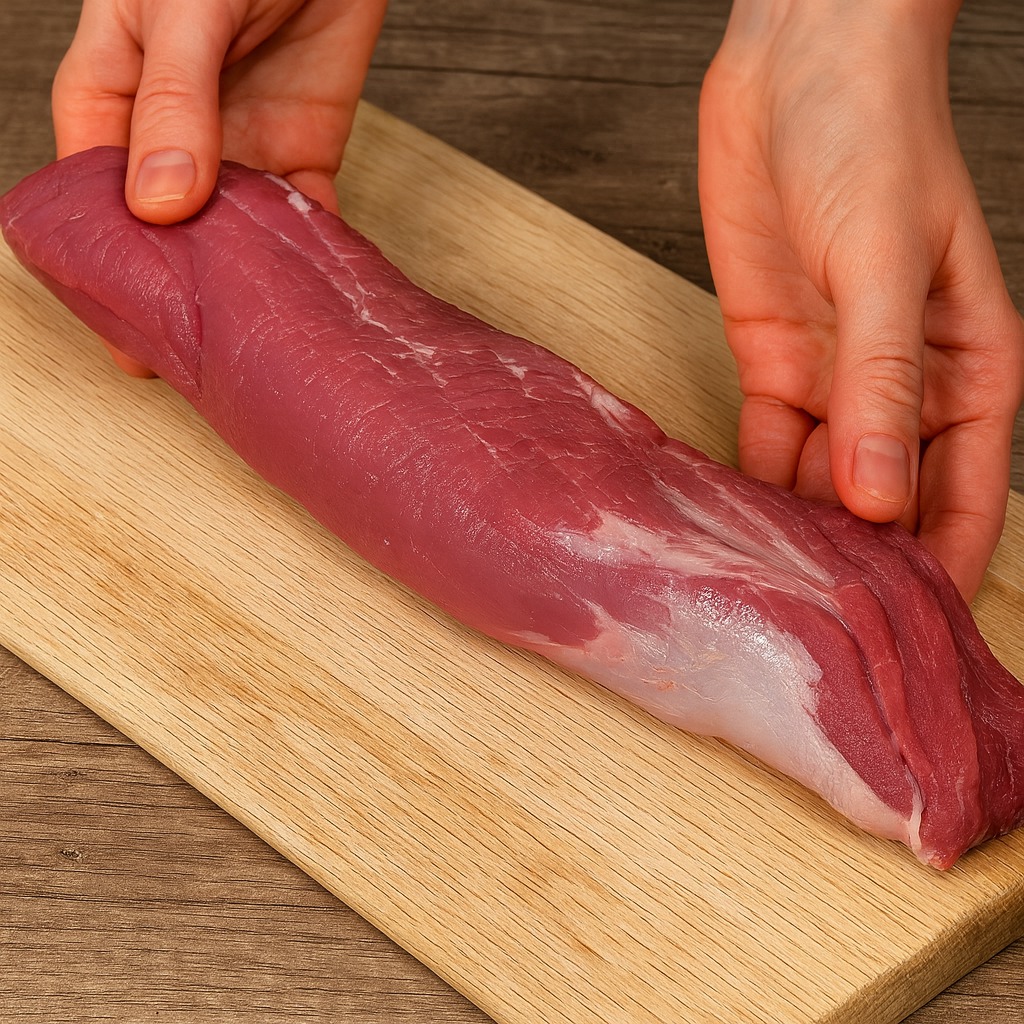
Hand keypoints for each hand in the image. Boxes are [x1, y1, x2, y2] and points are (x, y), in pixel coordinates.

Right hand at [52, 0, 386, 372]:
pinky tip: (307, 295)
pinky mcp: (304, 145)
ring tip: (242, 340)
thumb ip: (173, 101)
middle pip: (163, 223)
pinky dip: (307, 253)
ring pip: (233, 230)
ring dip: (240, 281)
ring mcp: (242, 141)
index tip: (118, 314)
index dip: (105, 252)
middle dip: (170, 284)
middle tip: (179, 354)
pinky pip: (300, 213)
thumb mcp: (183, 10)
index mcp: (118, 87)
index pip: (95, 183)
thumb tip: (161, 204)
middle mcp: (178, 126)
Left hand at [698, 0, 1023, 600]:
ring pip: (823, 482)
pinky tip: (734, 528)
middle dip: (862, 564)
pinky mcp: (774, 360)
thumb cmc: (873, 140)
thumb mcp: (885, 264)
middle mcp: (903, 387)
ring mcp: (835, 378)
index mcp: (967, 370)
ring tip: (772, 596)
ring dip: (800, 534)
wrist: (794, 71)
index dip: (941, 565)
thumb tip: (885, 496)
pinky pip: (768, 444)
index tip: (913, 635)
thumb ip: (884, 384)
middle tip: (823, 633)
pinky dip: (753, 486)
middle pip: (890, 502)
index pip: (966, 494)